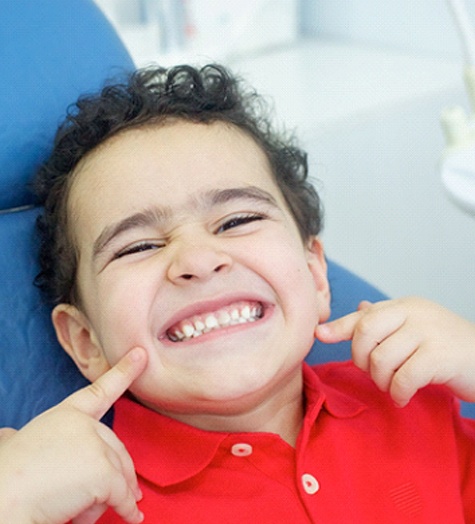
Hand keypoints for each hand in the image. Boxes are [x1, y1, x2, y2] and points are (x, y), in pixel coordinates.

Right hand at [0, 347, 146, 523]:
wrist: (0, 500)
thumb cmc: (3, 476)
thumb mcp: (11, 447)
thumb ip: (17, 438)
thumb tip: (7, 436)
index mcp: (65, 415)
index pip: (101, 390)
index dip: (124, 370)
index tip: (141, 354)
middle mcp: (85, 424)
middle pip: (116, 448)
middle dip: (120, 473)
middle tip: (124, 494)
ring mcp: (96, 445)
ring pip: (119, 475)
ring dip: (112, 497)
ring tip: (87, 510)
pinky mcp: (103, 471)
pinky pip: (122, 495)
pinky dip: (126, 510)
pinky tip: (130, 516)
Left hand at [315, 298, 474, 406]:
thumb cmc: (447, 347)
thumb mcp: (416, 328)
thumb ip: (387, 320)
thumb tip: (359, 307)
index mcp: (404, 306)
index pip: (364, 315)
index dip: (339, 327)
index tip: (319, 335)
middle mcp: (414, 313)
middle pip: (365, 333)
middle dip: (361, 360)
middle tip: (374, 374)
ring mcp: (428, 332)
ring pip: (381, 359)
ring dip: (381, 381)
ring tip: (393, 386)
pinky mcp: (440, 356)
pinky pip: (403, 378)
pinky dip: (398, 392)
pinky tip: (403, 396)